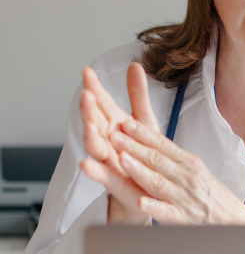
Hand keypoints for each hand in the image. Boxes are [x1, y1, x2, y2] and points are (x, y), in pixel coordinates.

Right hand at [79, 63, 159, 223]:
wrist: (149, 188)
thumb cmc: (143, 153)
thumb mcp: (144, 120)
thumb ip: (137, 95)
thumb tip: (134, 65)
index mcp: (114, 124)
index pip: (102, 102)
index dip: (94, 88)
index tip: (87, 71)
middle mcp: (107, 141)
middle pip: (95, 122)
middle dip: (89, 109)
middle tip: (87, 95)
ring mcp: (108, 161)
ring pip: (95, 147)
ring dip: (90, 137)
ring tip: (89, 125)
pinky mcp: (113, 182)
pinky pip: (101, 175)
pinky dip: (93, 171)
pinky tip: (86, 164)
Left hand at [109, 117, 244, 225]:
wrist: (235, 219)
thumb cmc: (213, 195)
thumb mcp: (196, 170)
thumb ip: (173, 158)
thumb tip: (150, 141)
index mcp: (189, 163)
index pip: (163, 144)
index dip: (143, 133)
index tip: (126, 123)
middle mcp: (187, 177)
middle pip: (157, 160)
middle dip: (133, 147)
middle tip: (114, 136)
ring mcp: (186, 198)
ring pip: (159, 182)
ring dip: (140, 170)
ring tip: (122, 160)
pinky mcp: (186, 218)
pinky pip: (168, 213)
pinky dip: (155, 208)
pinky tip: (141, 203)